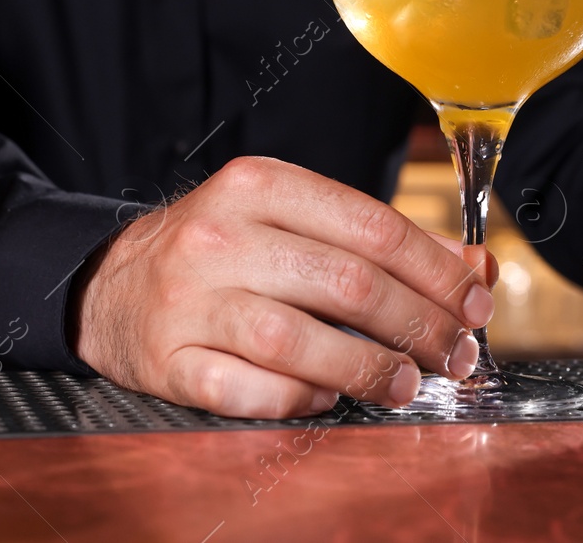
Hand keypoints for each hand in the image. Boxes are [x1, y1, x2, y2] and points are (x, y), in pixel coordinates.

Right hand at [70, 156, 496, 417]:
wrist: (105, 283)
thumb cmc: (219, 251)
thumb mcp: (292, 220)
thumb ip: (380, 239)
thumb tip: (475, 268)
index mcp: (258, 185)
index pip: (371, 227)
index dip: (437, 272)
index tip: (477, 303)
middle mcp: (220, 235)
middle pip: (345, 282)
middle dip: (419, 325)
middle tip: (456, 354)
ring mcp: (189, 299)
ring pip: (299, 339)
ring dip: (369, 369)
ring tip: (406, 383)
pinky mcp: (167, 359)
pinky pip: (248, 389)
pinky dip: (299, 398)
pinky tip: (329, 396)